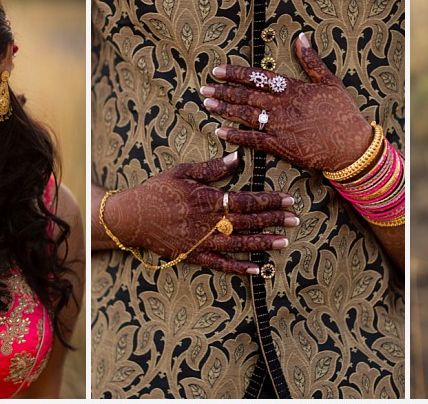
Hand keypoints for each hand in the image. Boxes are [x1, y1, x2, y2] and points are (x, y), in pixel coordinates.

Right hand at [102, 153, 296, 273]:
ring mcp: (202, 241)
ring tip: (284, 242)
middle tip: (295, 219)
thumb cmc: (157, 190)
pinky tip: (257, 269)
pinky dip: (239, 268)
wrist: (131, 217)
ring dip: (263, 243)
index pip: (246, 200)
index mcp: (208, 199)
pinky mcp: (194, 256)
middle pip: (248, 221)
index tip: (288, 199)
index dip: (269, 200)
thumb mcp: (183, 171)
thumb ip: (212, 167)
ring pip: (239, 244)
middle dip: (274, 220)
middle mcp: (208, 222)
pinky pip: (220, 264)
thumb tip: (237, 158)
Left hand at [202, 33, 372, 171]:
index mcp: (294, 89)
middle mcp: (283, 106)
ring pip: (246, 115)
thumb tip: (300, 36)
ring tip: (208, 104)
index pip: (259, 77)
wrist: (351, 146)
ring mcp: (280, 126)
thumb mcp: (330, 81)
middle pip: (247, 96)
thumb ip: (311, 60)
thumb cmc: (344, 113)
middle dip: (224, 91)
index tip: (218, 70)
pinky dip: (236, 135)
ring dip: (225, 109)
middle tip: (204, 87)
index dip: (236, 73)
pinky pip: (253, 140)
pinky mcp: (281, 146)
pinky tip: (220, 131)